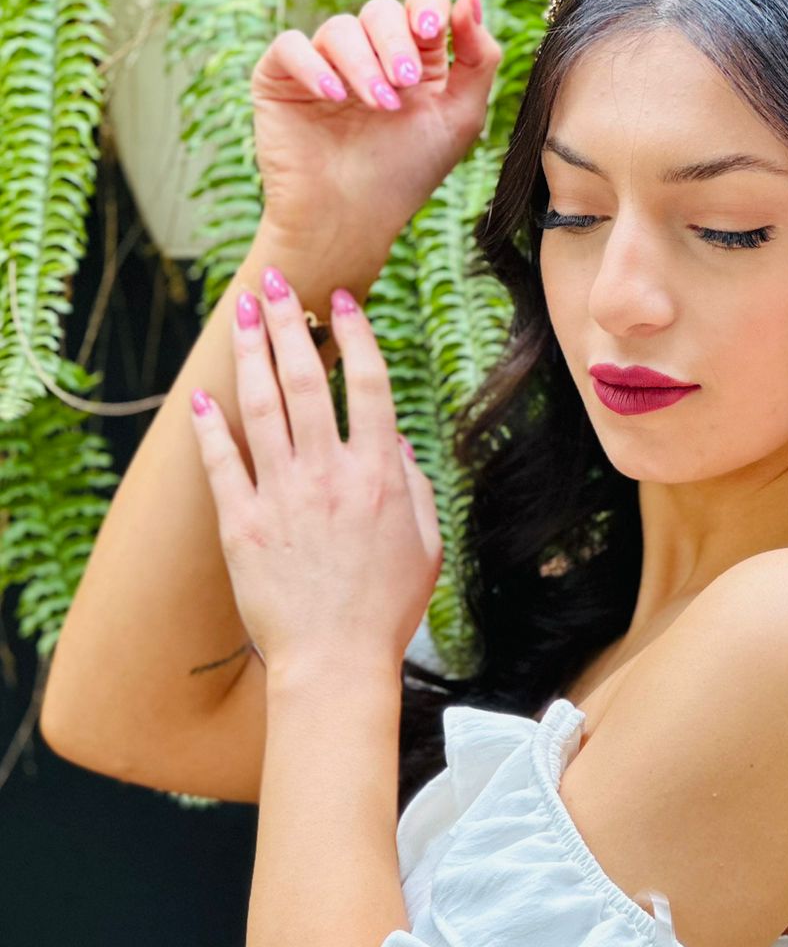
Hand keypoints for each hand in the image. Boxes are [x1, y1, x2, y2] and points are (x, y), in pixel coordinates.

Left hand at [188, 264, 442, 676]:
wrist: (333, 662)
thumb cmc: (386, 612)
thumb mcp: (426, 548)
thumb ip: (415, 488)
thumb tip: (393, 443)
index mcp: (378, 477)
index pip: (368, 386)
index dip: (357, 337)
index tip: (345, 302)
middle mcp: (329, 475)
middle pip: (306, 380)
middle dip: (290, 323)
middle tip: (275, 283)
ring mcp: (281, 496)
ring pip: (260, 407)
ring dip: (250, 354)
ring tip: (242, 314)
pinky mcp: (242, 524)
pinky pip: (222, 463)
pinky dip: (210, 427)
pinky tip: (202, 397)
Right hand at [251, 0, 503, 253]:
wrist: (351, 219)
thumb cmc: (407, 174)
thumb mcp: (460, 117)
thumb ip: (477, 56)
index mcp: (412, 57)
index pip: (419, 2)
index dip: (425, 5)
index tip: (432, 29)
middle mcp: (367, 53)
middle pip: (381, 10)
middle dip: (396, 42)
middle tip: (405, 84)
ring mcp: (323, 62)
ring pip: (340, 28)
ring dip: (363, 64)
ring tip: (379, 106)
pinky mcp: (281, 77)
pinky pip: (291, 46)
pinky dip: (315, 66)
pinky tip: (334, 98)